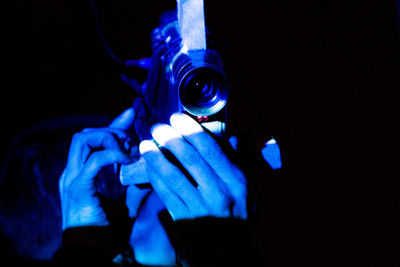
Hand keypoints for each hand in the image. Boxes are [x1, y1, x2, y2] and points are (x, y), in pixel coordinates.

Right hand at [59, 108, 136, 229]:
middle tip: (131, 139)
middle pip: (86, 133)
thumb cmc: (106, 234)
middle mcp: (73, 172)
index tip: (132, 114)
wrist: (92, 255)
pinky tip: (126, 162)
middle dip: (112, 129)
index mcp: (81, 174)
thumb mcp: (125, 205)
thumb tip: (147, 170)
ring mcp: (72, 178)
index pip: (93, 139)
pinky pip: (94, 160)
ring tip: (127, 152)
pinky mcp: (78, 187)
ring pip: (84, 139)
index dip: (114, 124)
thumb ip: (133, 187)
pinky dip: (112, 155)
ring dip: (109, 138)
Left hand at [139, 113, 247, 220]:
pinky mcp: (184, 220)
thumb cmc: (241, 218)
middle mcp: (219, 192)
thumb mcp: (250, 191)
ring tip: (145, 144)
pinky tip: (149, 166)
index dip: (192, 131)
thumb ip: (238, 163)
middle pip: (191, 159)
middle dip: (171, 139)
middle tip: (157, 127)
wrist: (234, 256)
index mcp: (237, 181)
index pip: (212, 150)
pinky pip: (165, 194)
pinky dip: (155, 177)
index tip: (178, 118)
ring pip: (173, 175)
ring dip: (157, 157)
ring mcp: (200, 207)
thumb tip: (230, 136)